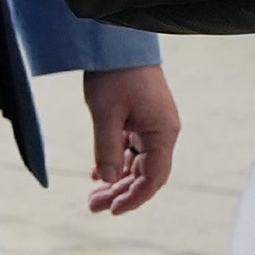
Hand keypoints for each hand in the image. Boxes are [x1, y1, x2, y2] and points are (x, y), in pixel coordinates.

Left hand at [81, 65, 179, 214]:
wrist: (117, 43)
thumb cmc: (114, 75)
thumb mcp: (105, 114)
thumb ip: (106, 148)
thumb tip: (106, 180)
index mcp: (162, 134)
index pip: (153, 178)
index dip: (134, 197)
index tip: (112, 211)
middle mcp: (162, 133)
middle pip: (145, 173)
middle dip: (120, 192)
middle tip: (93, 207)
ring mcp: (152, 126)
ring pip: (136, 163)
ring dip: (116, 180)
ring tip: (92, 196)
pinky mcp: (140, 118)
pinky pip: (130, 149)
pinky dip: (114, 161)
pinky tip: (97, 174)